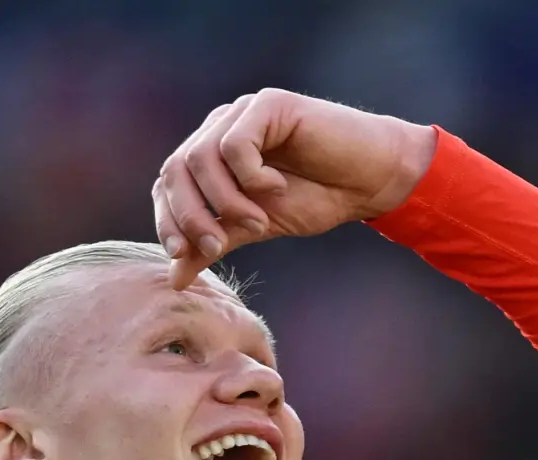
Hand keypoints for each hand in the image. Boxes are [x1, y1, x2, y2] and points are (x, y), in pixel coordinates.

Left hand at [151, 89, 437, 288]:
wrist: (370, 180)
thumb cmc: (317, 197)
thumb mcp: (256, 227)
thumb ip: (216, 242)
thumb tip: (175, 276)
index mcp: (212, 153)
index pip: (167, 182)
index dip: (168, 218)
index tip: (183, 253)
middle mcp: (221, 127)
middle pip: (175, 168)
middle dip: (190, 215)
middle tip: (217, 246)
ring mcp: (244, 112)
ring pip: (201, 156)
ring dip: (225, 201)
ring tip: (258, 221)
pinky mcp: (269, 104)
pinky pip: (236, 143)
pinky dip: (250, 176)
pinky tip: (277, 187)